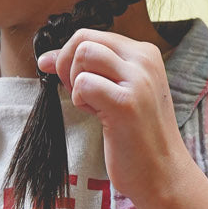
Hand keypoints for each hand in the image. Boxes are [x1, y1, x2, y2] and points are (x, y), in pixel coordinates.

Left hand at [36, 29, 188, 204]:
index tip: (72, 82)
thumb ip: (87, 70)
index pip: (92, 34)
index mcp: (144, 53)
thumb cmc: (136, 136)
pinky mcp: (126, 103)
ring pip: (83, 54)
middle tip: (78, 94)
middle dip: (67, 64)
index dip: (70, 56)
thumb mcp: (118, 92)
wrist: (163, 173)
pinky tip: (97, 115)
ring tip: (91, 104)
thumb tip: (45, 58)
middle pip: (84, 38)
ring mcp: (138, 80)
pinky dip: (81, 100)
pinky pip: (84, 84)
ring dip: (75, 81)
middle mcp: (144, 60)